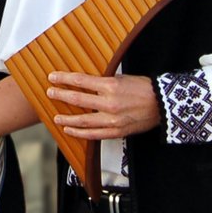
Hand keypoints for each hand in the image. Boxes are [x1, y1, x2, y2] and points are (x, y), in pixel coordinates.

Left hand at [46, 72, 160, 139]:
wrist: (161, 104)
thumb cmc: (142, 88)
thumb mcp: (121, 78)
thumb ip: (102, 82)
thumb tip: (83, 83)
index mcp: (110, 86)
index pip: (80, 81)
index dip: (64, 79)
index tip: (52, 77)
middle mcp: (109, 103)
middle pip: (77, 100)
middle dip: (61, 96)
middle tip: (50, 93)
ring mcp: (112, 120)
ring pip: (82, 121)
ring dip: (66, 119)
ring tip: (56, 117)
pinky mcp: (116, 131)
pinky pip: (94, 134)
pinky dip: (80, 133)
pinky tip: (70, 131)